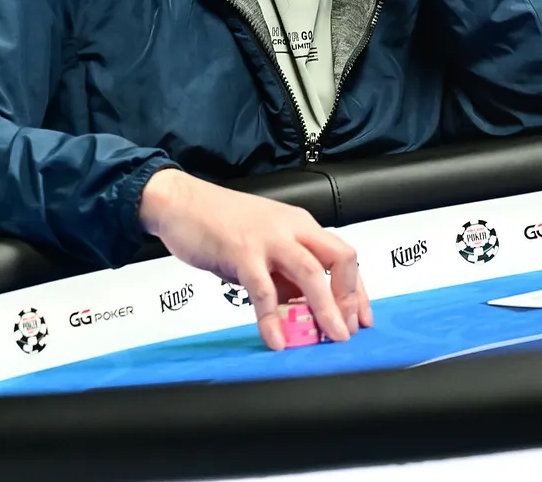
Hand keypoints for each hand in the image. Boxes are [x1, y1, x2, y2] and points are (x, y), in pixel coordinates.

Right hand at [138, 168, 371, 349]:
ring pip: (311, 274)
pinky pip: (264, 291)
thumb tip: (302, 310)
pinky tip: (276, 340)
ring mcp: (268, 239)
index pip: (344, 257)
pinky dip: (272, 318)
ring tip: (327, 338)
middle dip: (349, 299)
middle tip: (345, 331)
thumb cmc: (222, 223)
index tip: (361, 319)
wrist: (181, 202)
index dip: (357, 290)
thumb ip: (284, 273)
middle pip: (340, 259)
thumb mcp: (264, 246)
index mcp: (301, 225)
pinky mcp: (242, 253)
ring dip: (324, 309)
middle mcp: (292, 229)